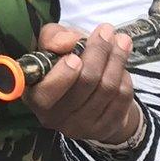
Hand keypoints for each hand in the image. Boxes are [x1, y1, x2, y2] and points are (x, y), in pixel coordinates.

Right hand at [22, 23, 142, 145]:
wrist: (86, 93)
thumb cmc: (64, 64)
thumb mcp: (52, 44)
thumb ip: (54, 37)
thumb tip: (68, 41)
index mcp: (34, 96)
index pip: (46, 94)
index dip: (63, 76)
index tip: (76, 56)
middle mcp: (54, 117)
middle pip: (85, 83)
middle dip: (99, 52)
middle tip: (107, 31)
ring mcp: (80, 127)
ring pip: (107, 88)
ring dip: (117, 59)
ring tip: (121, 40)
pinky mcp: (104, 129)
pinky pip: (122, 98)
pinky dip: (125, 77)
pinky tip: (121, 66)